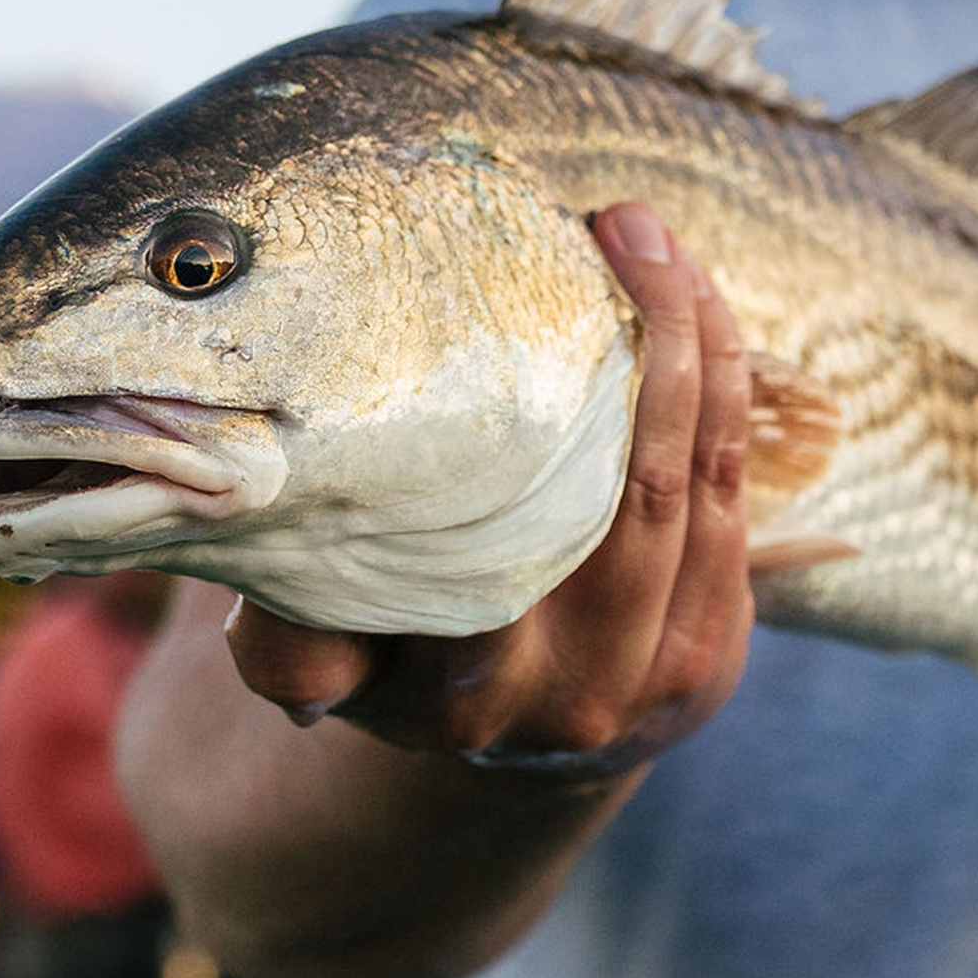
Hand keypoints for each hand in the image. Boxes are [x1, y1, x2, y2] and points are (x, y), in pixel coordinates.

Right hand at [224, 203, 754, 775]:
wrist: (500, 752)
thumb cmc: (390, 660)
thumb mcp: (315, 652)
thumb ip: (282, 620)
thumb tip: (244, 538)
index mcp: (464, 696)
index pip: (494, 561)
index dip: (519, 428)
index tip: (508, 294)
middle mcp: (574, 695)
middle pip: (635, 502)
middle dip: (652, 346)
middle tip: (625, 224)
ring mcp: (659, 674)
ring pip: (698, 488)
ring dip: (703, 352)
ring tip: (663, 243)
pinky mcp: (717, 647)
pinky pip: (733, 499)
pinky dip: (726, 397)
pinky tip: (699, 312)